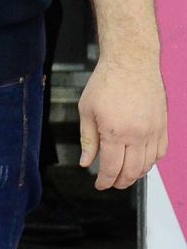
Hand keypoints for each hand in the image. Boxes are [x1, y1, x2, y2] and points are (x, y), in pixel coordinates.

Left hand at [79, 49, 167, 188]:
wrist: (131, 63)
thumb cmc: (105, 83)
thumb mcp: (87, 111)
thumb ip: (88, 140)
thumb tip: (87, 162)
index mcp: (115, 132)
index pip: (112, 167)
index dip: (105, 180)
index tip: (100, 185)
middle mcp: (138, 135)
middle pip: (132, 171)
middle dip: (120, 182)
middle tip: (111, 184)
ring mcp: (154, 131)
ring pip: (148, 164)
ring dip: (136, 174)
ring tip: (124, 176)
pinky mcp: (163, 125)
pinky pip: (160, 152)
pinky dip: (151, 161)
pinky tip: (141, 162)